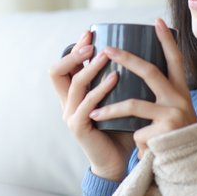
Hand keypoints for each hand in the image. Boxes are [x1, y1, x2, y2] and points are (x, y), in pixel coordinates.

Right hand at [49, 30, 134, 180]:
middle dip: (73, 54)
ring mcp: (70, 116)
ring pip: (74, 84)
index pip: (65, 66)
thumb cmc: (123, 129)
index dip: (74, 48)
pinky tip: (114, 79)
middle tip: (91, 43)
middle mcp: (67, 104)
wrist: (120, 163)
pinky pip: (86, 104)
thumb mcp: (119, 100)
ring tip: (106, 55)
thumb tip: (140, 51)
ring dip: (90, 67)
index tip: (89, 32)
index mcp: (74, 96)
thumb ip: (120, 81)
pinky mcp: (78, 128)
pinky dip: (99, 89)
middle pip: (56, 71)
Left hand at [88, 18, 196, 158]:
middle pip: (150, 71)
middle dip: (126, 59)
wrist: (193, 169)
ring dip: (110, 111)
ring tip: (94, 115)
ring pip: (133, 105)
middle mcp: (180, 99)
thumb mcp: (173, 116)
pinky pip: (136, 132)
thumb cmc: (176, 141)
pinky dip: (135, 143)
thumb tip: (129, 82)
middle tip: (108, 49)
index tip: (157, 20)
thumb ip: (158, 101)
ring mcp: (174, 115)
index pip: (175, 61)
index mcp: (181, 93)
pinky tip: (144, 153)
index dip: (166, 40)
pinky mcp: (165, 133)